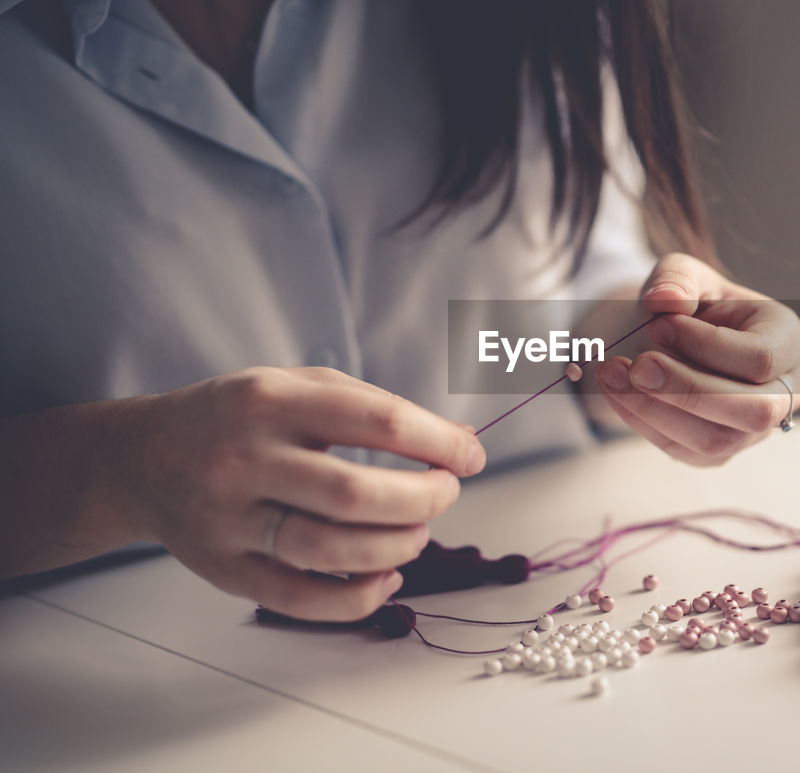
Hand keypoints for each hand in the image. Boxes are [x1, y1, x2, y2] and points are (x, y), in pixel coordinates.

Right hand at [124, 367, 484, 619]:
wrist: (141, 458)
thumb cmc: (239, 418)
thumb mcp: (298, 387)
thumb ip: (375, 407)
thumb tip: (461, 440)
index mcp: (272, 400)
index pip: (378, 420)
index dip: (439, 442)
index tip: (471, 456)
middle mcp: (245, 458)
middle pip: (358, 493)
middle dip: (424, 498)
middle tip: (446, 493)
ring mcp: (230, 518)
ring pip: (332, 550)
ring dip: (397, 546)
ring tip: (418, 532)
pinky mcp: (223, 570)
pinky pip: (301, 598)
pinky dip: (359, 596)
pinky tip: (387, 576)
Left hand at [594, 253, 799, 465]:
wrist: (670, 338)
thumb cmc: (689, 304)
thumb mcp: (683, 274)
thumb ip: (676, 277)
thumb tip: (666, 300)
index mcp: (787, 340)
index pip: (761, 358)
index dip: (707, 345)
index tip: (658, 325)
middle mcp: (783, 392)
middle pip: (754, 410)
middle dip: (688, 389)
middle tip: (636, 365)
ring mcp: (753, 430)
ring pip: (716, 440)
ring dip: (656, 410)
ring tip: (612, 376)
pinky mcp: (718, 453)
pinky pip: (684, 451)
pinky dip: (643, 422)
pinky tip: (617, 392)